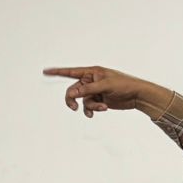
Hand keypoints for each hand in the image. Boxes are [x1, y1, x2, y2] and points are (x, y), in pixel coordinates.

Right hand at [42, 67, 166, 117]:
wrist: (137, 95)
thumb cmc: (124, 85)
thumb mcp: (105, 86)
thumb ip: (87, 90)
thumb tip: (72, 94)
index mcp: (92, 72)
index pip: (71, 72)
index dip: (57, 72)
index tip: (45, 71)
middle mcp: (91, 80)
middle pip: (73, 91)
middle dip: (73, 100)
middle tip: (73, 107)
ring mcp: (94, 91)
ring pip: (81, 101)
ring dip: (89, 106)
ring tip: (100, 108)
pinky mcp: (98, 100)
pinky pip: (88, 106)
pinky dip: (93, 109)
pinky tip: (101, 110)